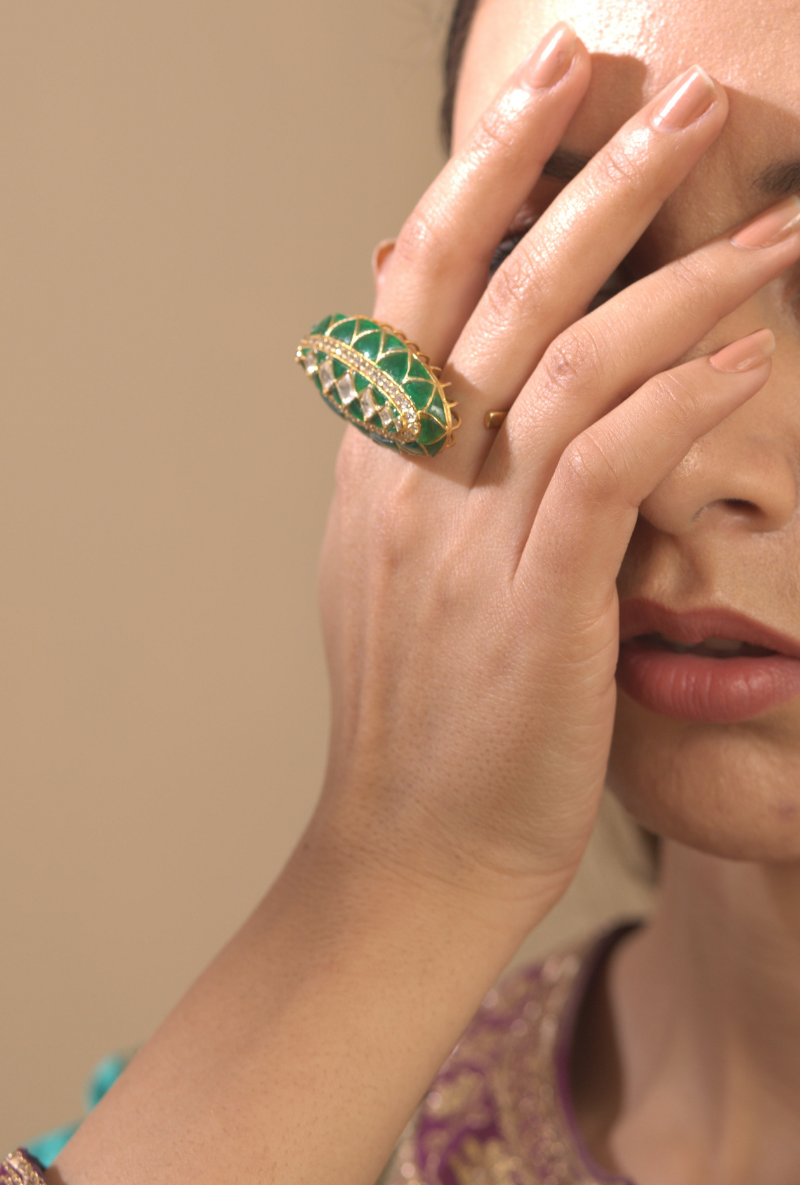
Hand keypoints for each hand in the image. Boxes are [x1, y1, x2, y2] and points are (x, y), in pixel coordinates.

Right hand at [314, 23, 797, 925]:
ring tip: (772, 225)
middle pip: (503, 295)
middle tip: (674, 98)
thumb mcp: (386, 569)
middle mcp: (412, 484)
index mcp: (376, 466)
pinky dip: (682, 398)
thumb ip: (412, 461)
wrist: (410, 845)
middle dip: (591, 180)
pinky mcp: (534, 607)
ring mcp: (467, 542)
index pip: (421, 285)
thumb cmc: (420, 713)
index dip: (481, 175)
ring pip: (571, 366)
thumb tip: (444, 376)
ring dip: (679, 281)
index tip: (543, 93)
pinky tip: (749, 353)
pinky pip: (607, 468)